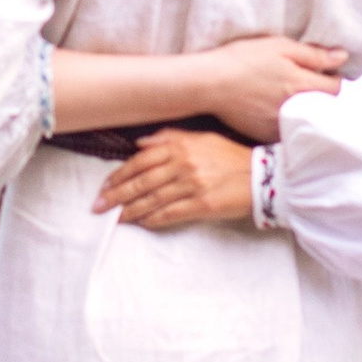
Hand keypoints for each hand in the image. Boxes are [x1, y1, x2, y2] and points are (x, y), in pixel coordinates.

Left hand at [92, 129, 256, 231]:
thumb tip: (138, 144)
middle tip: (99, 206)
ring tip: (115, 218)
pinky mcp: (203, 205)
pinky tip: (141, 223)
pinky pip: (171, 214)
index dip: (119, 175)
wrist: (262, 175)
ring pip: (153, 200)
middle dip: (116, 195)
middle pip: (141, 182)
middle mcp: (183, 164)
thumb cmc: (229, 156)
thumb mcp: (201, 137)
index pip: (140, 161)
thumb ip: (168, 137)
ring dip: (130, 210)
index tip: (105, 186)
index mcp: (180, 146)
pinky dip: (153, 219)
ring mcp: (193, 185)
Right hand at [196, 35, 345, 139]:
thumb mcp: (280, 47)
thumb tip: (342, 57)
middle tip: (301, 81)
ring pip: (303, 119)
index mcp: (302, 86)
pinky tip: (268, 105)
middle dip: (318, 94)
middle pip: (322, 105)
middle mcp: (296, 111)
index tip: (321, 71)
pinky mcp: (264, 135)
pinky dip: (283, 119)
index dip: (332, 77)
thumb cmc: (243, 59)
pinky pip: (284, 129)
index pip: (336, 88)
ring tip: (283, 93)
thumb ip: (314, 55)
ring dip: (301, 108)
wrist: (209, 83)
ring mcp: (280, 126)